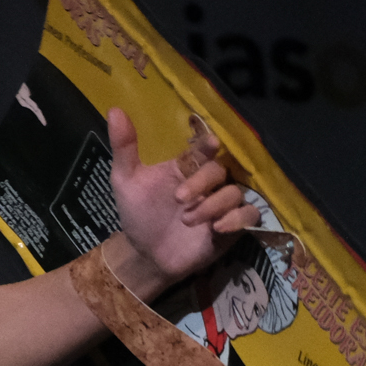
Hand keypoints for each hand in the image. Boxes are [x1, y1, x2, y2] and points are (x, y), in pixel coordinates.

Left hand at [106, 108, 255, 293]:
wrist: (146, 255)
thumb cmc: (138, 215)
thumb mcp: (125, 181)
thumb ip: (124, 148)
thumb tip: (115, 110)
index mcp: (186, 167)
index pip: (204, 149)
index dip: (208, 145)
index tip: (209, 144)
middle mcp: (208, 182)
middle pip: (220, 169)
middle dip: (202, 182)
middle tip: (179, 199)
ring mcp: (222, 203)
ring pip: (236, 192)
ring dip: (213, 205)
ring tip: (187, 220)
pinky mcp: (233, 226)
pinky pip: (250, 215)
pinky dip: (238, 219)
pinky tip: (218, 228)